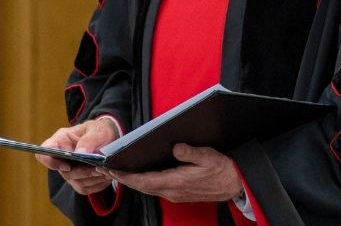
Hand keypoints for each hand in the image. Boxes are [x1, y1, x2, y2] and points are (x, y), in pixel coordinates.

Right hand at [36, 118, 118, 194]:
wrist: (111, 138)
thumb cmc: (100, 131)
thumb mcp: (98, 130)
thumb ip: (88, 140)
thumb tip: (80, 153)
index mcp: (61, 140)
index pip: (45, 152)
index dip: (50, 161)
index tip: (67, 165)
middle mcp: (62, 157)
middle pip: (64, 172)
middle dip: (82, 171)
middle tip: (98, 167)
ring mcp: (69, 171)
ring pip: (76, 182)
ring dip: (92, 178)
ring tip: (105, 170)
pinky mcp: (79, 181)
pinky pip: (85, 188)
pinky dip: (97, 183)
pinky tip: (106, 175)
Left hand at [105, 144, 242, 202]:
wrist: (235, 184)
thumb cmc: (222, 169)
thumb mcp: (208, 156)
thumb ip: (190, 153)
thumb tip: (175, 147)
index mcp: (177, 182)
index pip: (145, 180)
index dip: (127, 176)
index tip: (112, 170)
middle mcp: (173, 191)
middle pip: (142, 186)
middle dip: (124, 178)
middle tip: (106, 169)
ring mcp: (175, 194)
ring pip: (148, 189)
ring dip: (132, 181)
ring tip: (118, 170)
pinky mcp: (179, 193)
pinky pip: (156, 189)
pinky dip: (143, 182)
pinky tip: (139, 174)